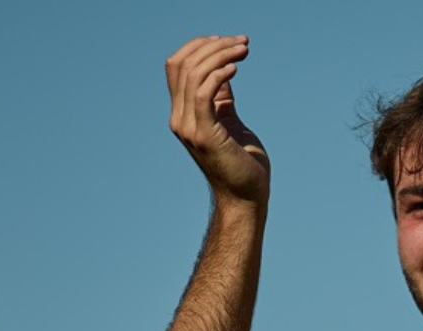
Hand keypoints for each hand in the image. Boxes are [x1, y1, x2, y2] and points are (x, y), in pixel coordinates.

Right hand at [166, 35, 269, 205]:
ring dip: (221, 55)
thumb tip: (223, 70)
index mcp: (182, 114)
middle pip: (183, 64)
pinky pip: (203, 95)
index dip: (198, 46)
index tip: (227, 41)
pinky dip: (218, 75)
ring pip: (193, 74)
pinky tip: (235, 68)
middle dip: (213, 46)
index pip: (176, 66)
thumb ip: (222, 98)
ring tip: (243, 51)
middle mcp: (179, 119)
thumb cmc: (242, 162)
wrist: (246, 196)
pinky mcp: (205, 136)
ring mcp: (189, 128)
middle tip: (242, 42)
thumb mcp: (229, 120)